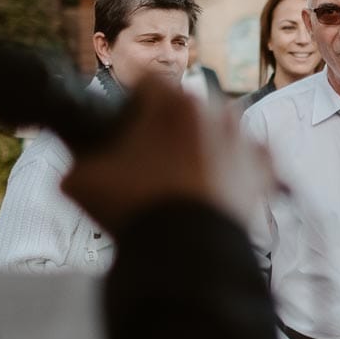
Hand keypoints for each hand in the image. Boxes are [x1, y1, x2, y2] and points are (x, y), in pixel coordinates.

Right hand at [62, 76, 273, 230]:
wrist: (188, 254)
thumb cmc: (136, 209)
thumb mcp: (83, 179)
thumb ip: (78, 158)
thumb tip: (76, 162)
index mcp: (172, 102)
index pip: (147, 84)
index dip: (131, 103)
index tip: (125, 125)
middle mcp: (214, 110)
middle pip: (185, 107)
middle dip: (169, 126)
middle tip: (152, 159)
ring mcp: (243, 138)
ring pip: (218, 128)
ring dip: (203, 143)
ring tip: (184, 176)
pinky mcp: (263, 168)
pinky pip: (250, 156)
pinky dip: (237, 166)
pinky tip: (220, 182)